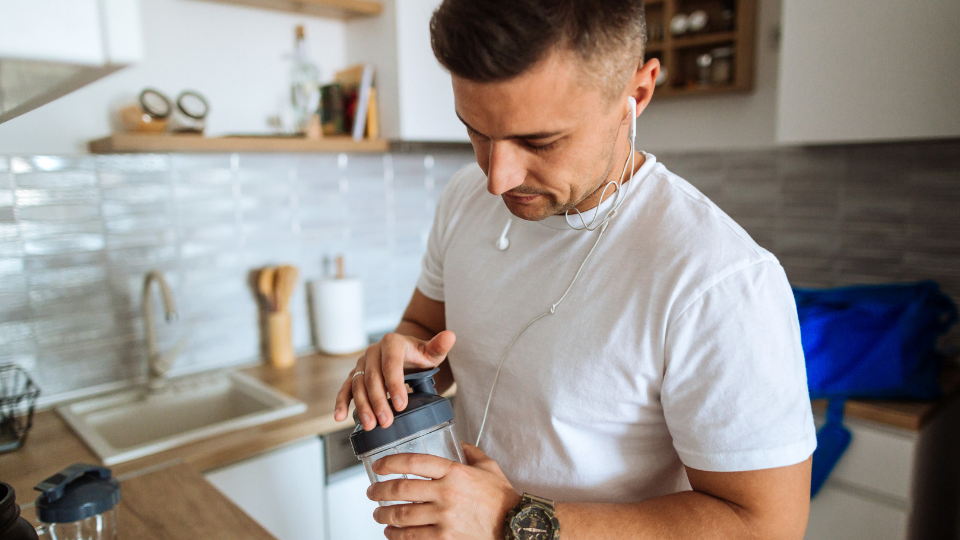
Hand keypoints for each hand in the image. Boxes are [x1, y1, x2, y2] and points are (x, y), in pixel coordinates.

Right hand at [334, 330, 455, 429]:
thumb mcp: (431, 351)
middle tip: (386, 422)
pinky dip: (341, 402)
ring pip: (358, 385)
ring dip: (362, 406)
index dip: (395, 384)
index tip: (401, 405)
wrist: (404, 353)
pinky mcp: (355, 375)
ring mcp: (362, 364)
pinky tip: (340, 417)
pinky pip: (346, 388)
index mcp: (392, 343)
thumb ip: (439, 346)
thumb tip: (451, 336)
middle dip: (378, 401)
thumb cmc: (419, 355)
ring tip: (370, 425)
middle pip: (373, 377)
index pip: (391, 364)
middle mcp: (373, 351)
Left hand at [368, 444, 521, 539]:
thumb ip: (471, 453)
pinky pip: (411, 537)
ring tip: (378, 514)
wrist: (517, 527)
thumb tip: (459, 443)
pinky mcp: (444, 539)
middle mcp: (446, 493)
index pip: (414, 461)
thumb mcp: (489, 468)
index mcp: (455, 472)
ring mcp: (444, 518)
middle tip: (372, 493)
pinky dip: (396, 535)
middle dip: (379, 491)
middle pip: (401, 489)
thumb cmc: (502, 499)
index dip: (390, 462)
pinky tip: (391, 533)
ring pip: (401, 515)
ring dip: (384, 515)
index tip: (379, 466)